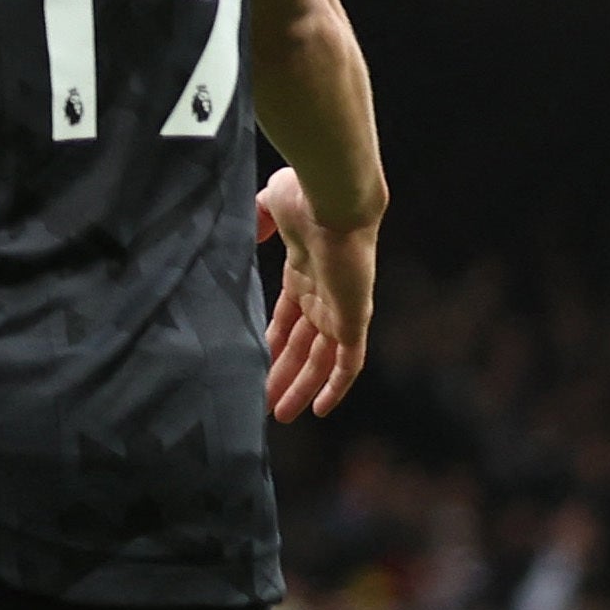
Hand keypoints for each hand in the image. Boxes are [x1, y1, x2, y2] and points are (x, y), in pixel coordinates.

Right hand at [256, 166, 376, 420]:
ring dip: (301, 387)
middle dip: (284, 374)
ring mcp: (340, 309)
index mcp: (304, 273)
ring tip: (280, 414)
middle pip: (302, 346)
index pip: (289, 318)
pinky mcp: (354, 318)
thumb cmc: (304, 195)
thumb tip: (255, 234)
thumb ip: (260, 220)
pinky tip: (319, 409)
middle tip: (265, 402)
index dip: (274, 342)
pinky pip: (348, 363)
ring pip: (321, 361)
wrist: (336, 197)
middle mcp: (323, 296)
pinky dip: (336, 387)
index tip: (256, 362)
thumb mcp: (270, 204)